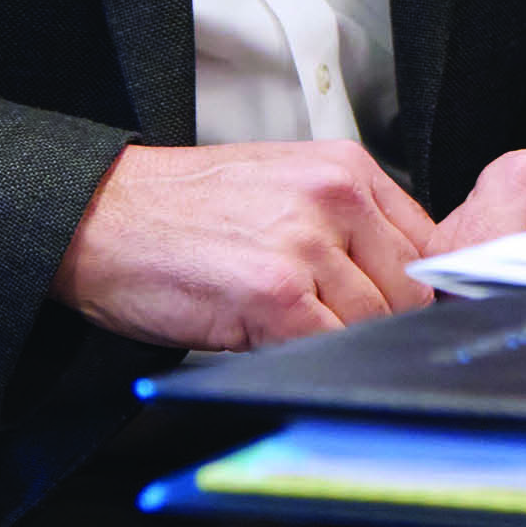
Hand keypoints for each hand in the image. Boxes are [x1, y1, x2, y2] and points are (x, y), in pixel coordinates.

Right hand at [52, 139, 439, 350]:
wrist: (101, 218)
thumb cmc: (181, 211)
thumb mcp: (281, 189)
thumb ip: (346, 223)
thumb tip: (400, 279)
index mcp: (344, 169)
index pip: (424, 243)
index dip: (410, 288)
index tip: (392, 310)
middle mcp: (335, 198)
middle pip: (407, 289)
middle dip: (372, 319)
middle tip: (317, 322)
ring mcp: (308, 245)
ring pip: (371, 323)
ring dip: (331, 338)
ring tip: (276, 321)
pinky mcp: (276, 295)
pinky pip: (327, 347)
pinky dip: (305, 357)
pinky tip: (264, 337)